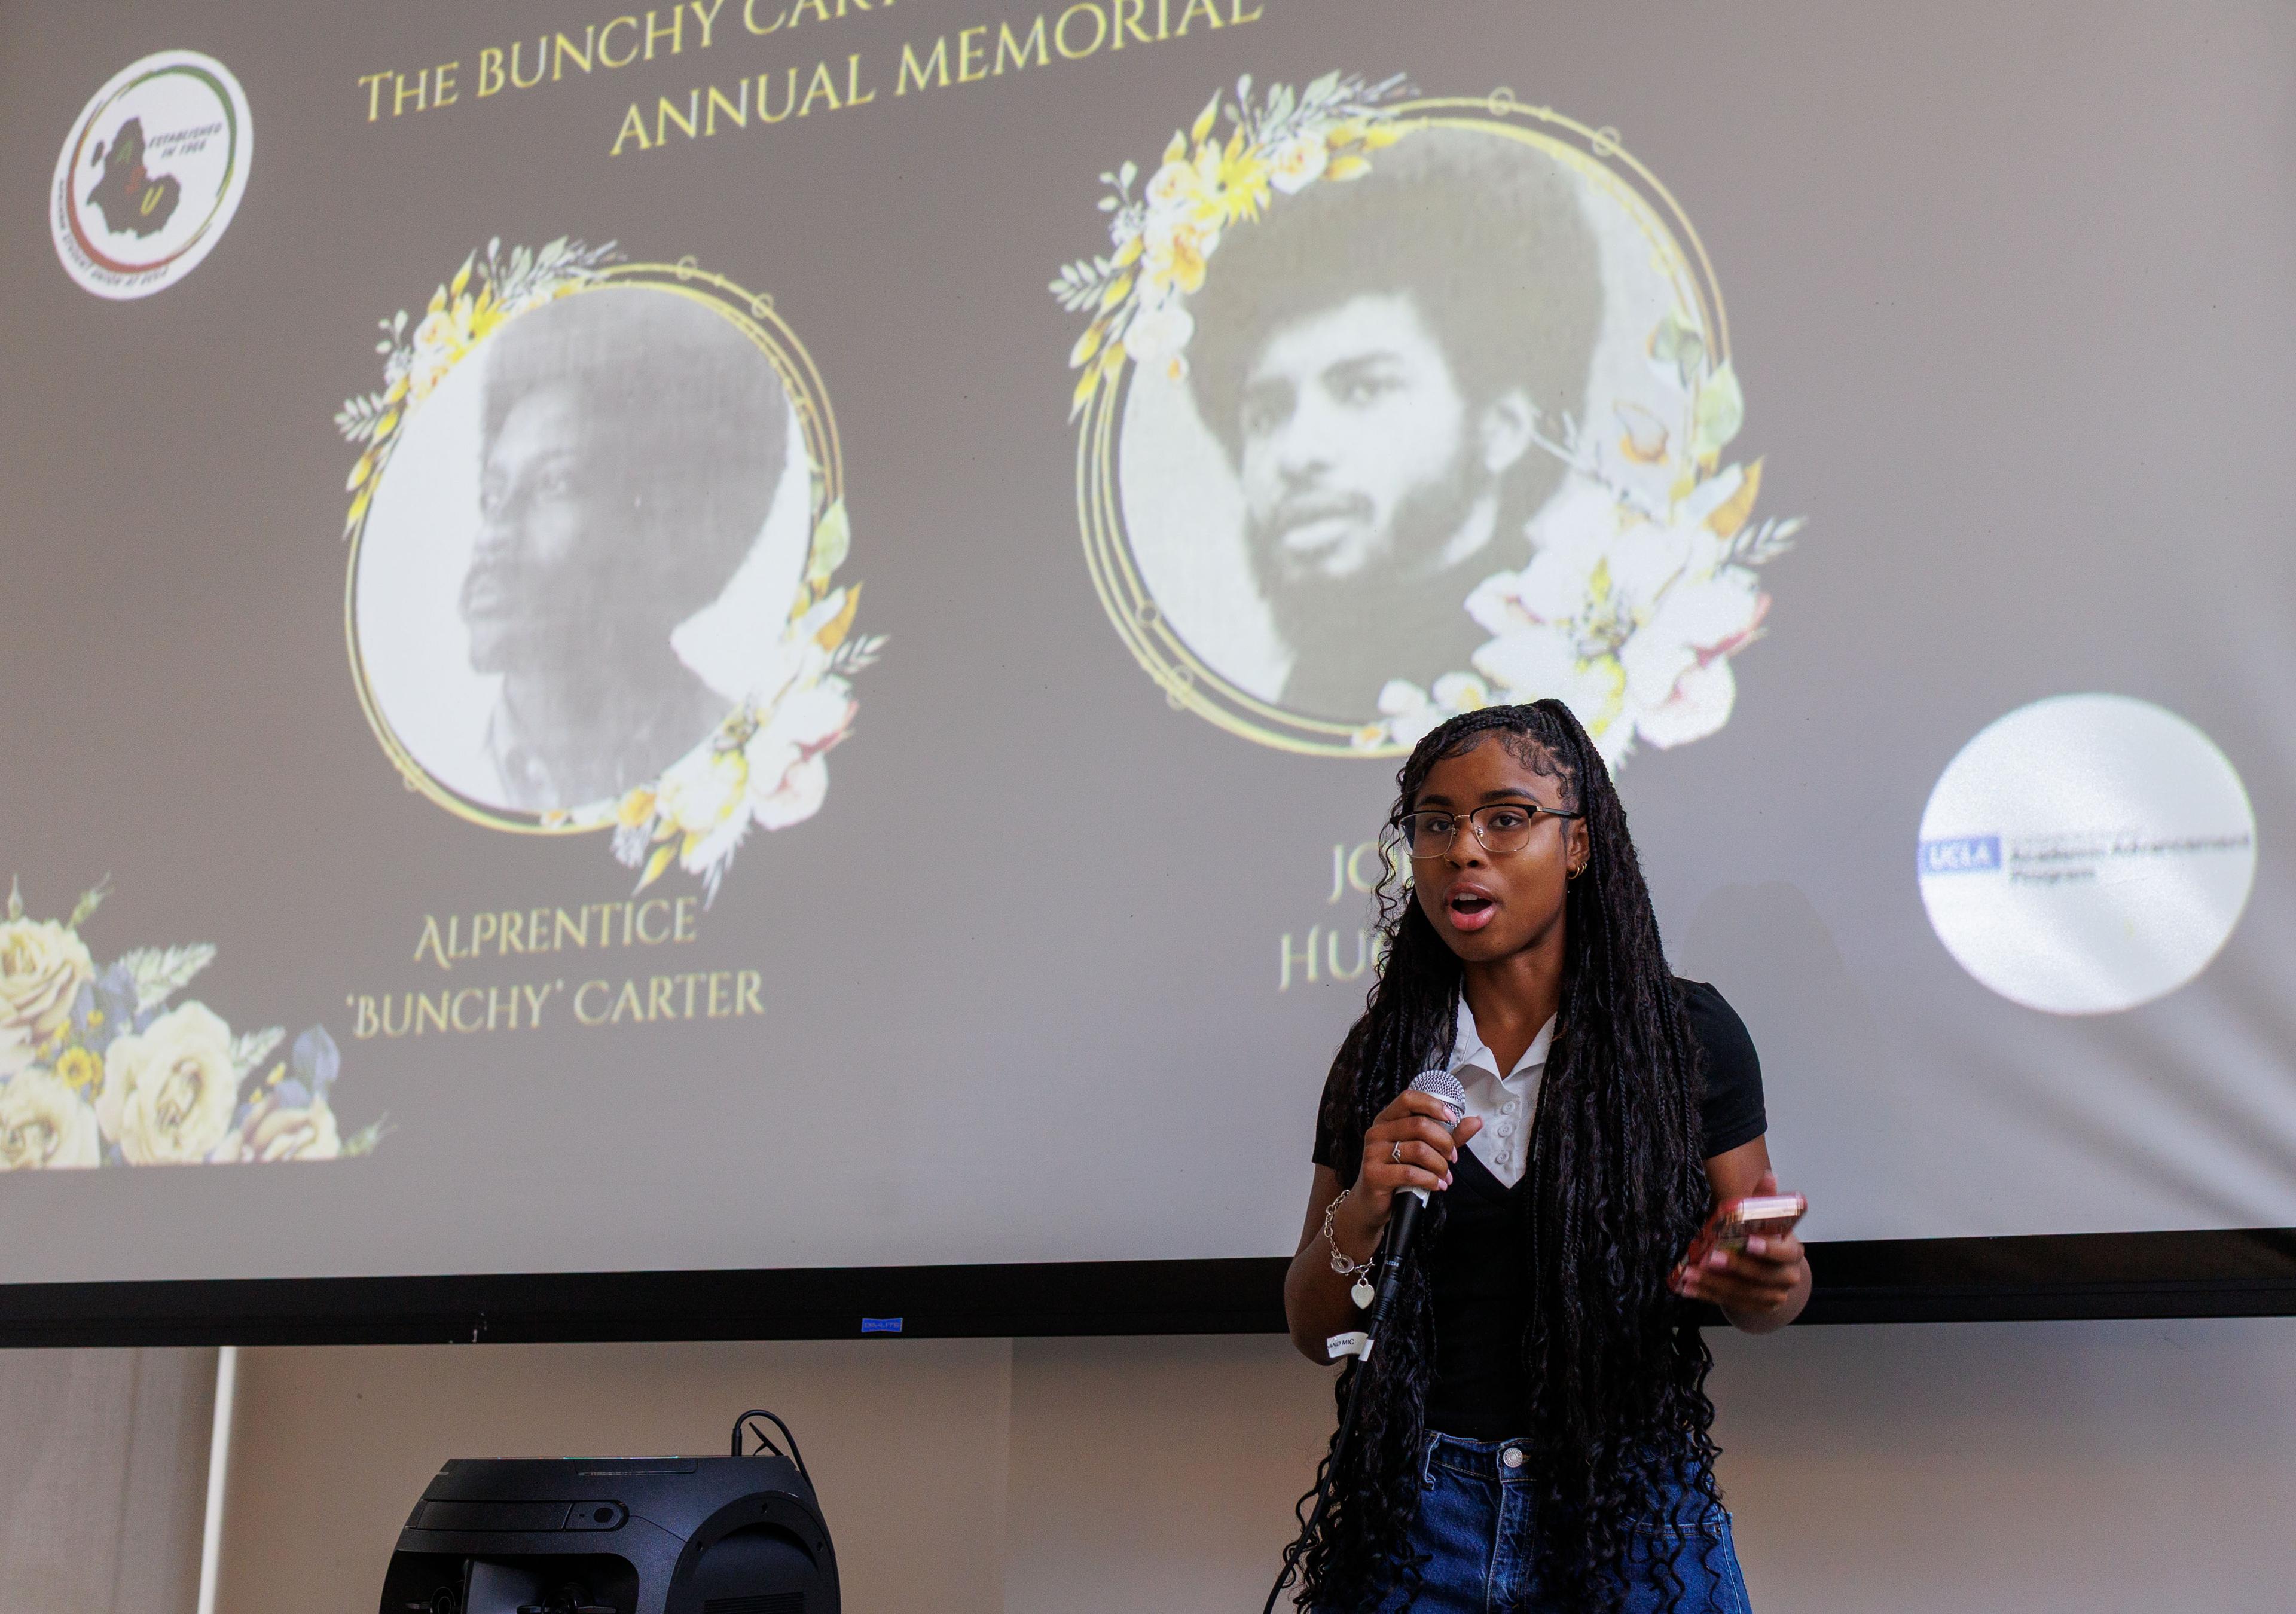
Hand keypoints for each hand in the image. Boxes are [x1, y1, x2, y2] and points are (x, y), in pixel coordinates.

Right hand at [1335, 1090, 1482, 1250]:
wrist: (1372, 1204)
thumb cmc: (1399, 1174)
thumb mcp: (1424, 1151)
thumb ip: (1449, 1135)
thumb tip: (1476, 1121)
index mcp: (1387, 1119)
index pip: (1409, 1099)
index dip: (1433, 1105)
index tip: (1452, 1118)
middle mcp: (1377, 1132)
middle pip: (1420, 1125)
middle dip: (1445, 1143)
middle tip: (1453, 1158)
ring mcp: (1373, 1153)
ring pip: (1419, 1150)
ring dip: (1440, 1165)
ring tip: (1445, 1176)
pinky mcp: (1374, 1174)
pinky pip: (1410, 1173)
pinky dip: (1430, 1180)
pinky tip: (1436, 1185)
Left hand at [1670, 1172, 1805, 1315]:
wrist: (1770, 1269)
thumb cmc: (1765, 1238)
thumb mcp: (1766, 1218)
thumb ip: (1765, 1199)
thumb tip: (1770, 1176)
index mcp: (1792, 1253)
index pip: (1784, 1253)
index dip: (1767, 1249)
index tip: (1747, 1243)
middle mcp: (1787, 1277)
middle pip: (1761, 1277)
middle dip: (1735, 1268)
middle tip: (1710, 1259)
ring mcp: (1772, 1296)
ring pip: (1742, 1292)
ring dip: (1713, 1283)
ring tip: (1690, 1274)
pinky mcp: (1754, 1307)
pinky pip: (1729, 1302)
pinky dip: (1707, 1295)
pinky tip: (1687, 1288)